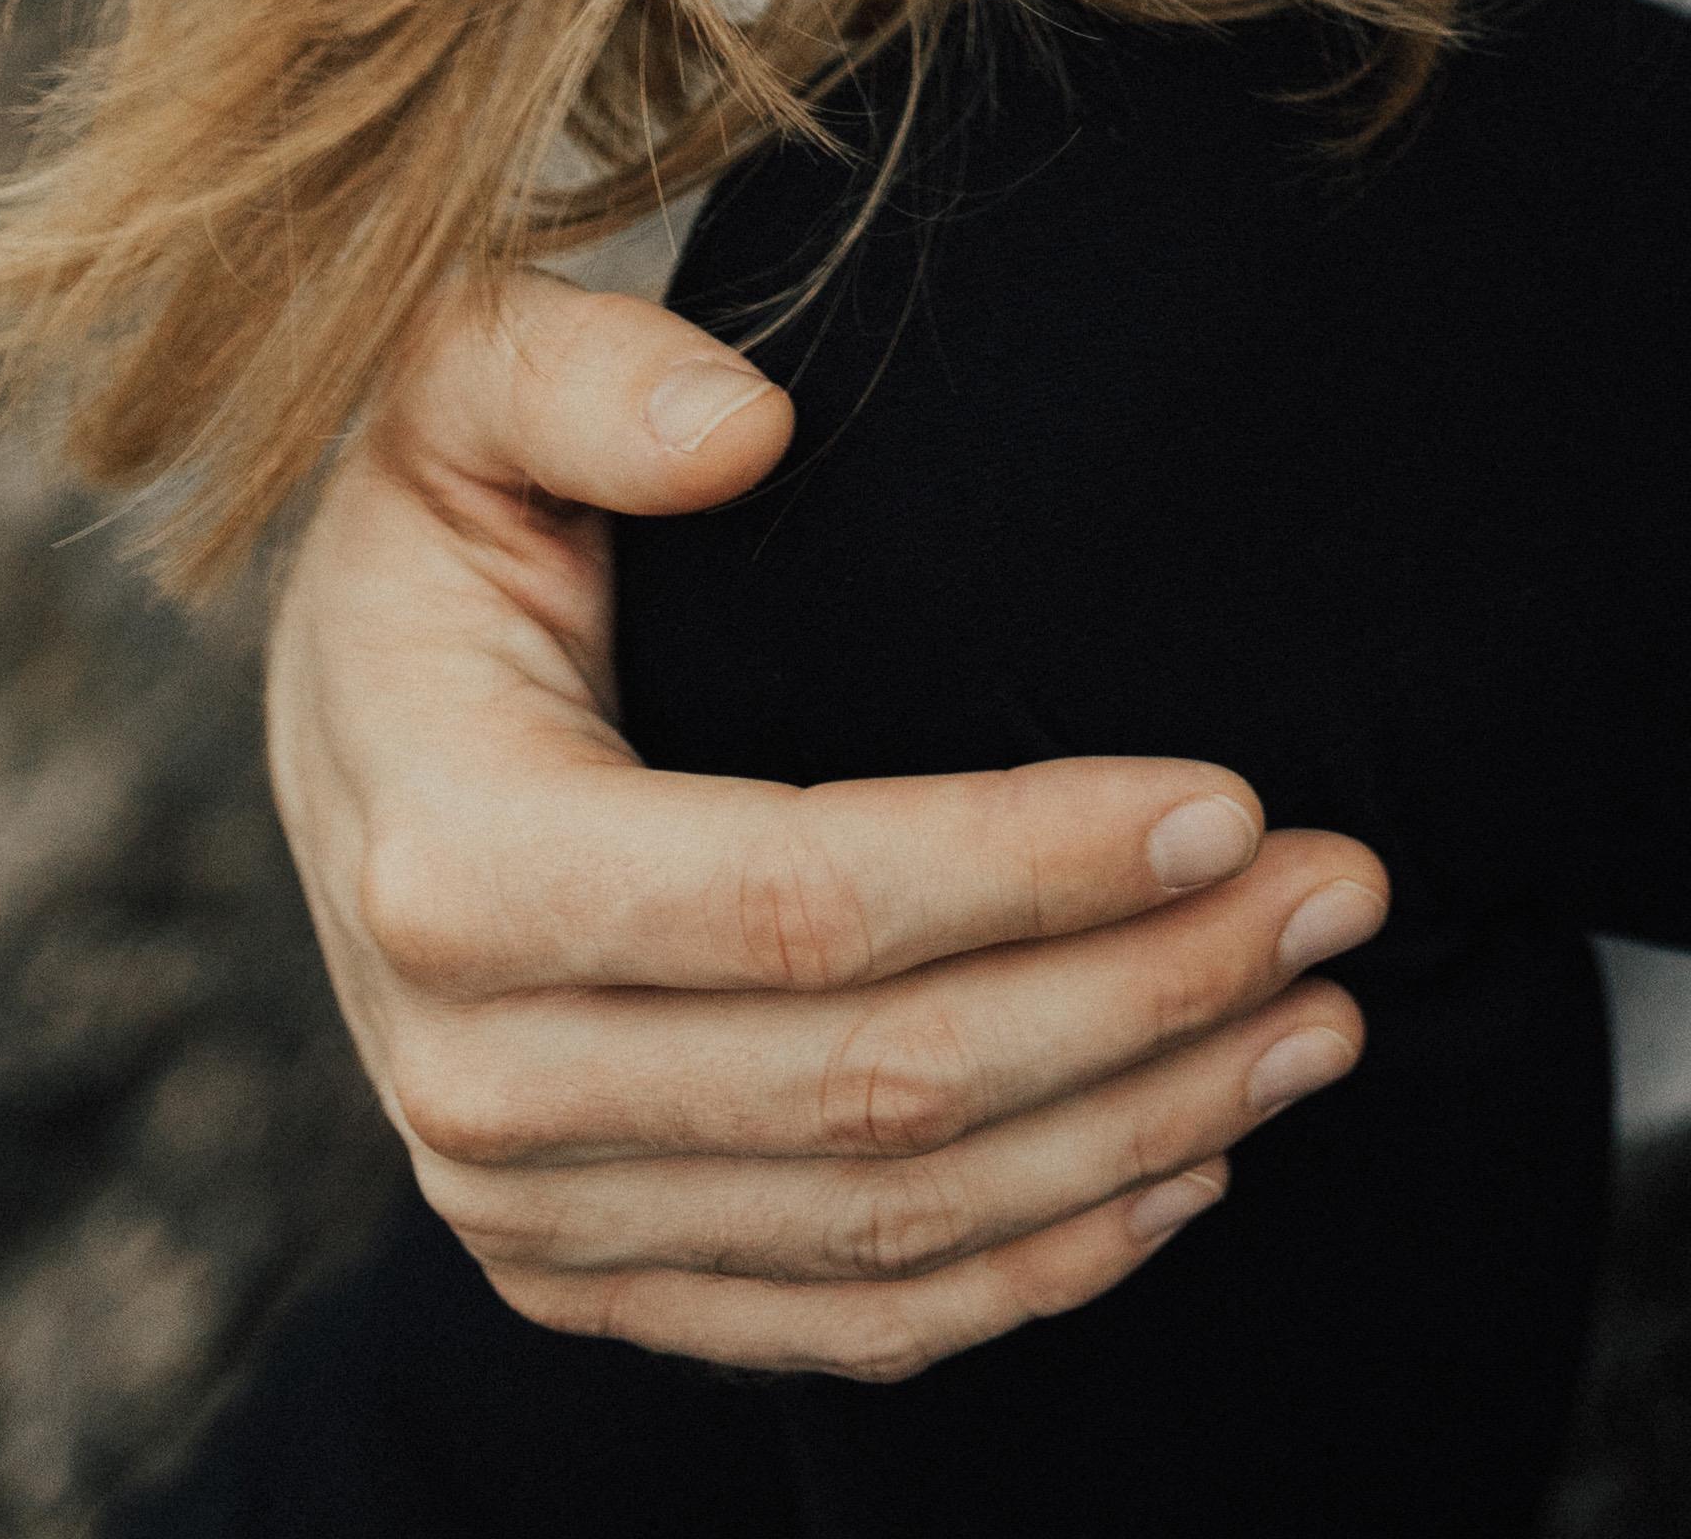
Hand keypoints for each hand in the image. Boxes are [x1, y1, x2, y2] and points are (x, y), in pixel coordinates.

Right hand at [266, 265, 1394, 1377]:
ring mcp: (527, 1210)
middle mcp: (476, 1079)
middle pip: (877, 1085)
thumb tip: (747, 429)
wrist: (344, 724)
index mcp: (455, 862)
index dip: (1036, 864)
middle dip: (1147, 997)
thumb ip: (586, 369)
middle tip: (1346, 894)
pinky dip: (1027, 1271)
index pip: (804, 901)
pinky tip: (1183, 1173)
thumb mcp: (461, 378)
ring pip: (887, 1227)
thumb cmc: (445, 521)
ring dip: (1134, 1138)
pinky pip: (835, 1322)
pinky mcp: (586, 1276)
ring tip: (1319, 1022)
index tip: (1237, 796)